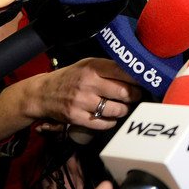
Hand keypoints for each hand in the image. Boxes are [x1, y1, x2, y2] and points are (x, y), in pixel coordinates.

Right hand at [0, 58, 143, 140]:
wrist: (43, 93)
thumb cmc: (71, 77)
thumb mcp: (88, 65)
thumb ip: (109, 68)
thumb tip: (137, 73)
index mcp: (93, 66)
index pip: (124, 72)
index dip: (139, 79)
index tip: (146, 82)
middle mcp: (88, 83)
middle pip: (124, 92)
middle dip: (135, 96)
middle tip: (137, 96)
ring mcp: (82, 101)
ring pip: (117, 110)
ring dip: (124, 110)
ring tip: (123, 107)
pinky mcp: (76, 117)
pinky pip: (103, 123)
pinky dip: (111, 122)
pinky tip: (110, 117)